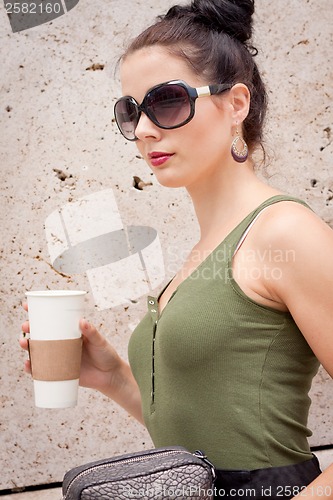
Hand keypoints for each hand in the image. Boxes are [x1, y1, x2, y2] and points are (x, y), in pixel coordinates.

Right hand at [20, 304, 142, 421]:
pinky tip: (28, 365)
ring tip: (24, 343)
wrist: (110, 377)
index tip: (26, 305)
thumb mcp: (100, 341)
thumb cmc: (106, 354)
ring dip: (27, 346)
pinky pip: (41, 370)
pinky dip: (32, 368)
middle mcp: (61, 343)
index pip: (51, 319)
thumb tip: (82, 321)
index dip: (37, 312)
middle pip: (40, 334)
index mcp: (69, 332)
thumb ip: (92, 332)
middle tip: (26, 326)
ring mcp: (59, 358)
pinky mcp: (58, 372)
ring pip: (37, 350)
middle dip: (28, 328)